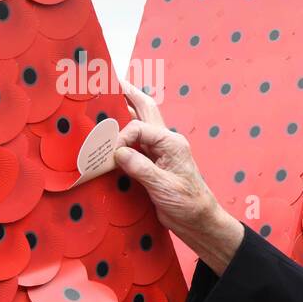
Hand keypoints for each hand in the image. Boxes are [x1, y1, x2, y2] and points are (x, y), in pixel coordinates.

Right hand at [113, 80, 243, 273]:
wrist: (198, 221)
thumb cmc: (189, 203)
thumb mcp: (164, 186)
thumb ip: (141, 168)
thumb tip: (118, 152)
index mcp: (172, 143)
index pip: (139, 128)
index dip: (121, 137)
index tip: (111, 154)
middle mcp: (165, 142)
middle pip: (144, 110)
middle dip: (127, 94)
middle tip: (110, 80)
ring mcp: (158, 152)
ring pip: (138, 125)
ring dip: (122, 115)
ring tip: (104, 102)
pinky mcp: (151, 164)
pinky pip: (133, 146)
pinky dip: (120, 139)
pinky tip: (108, 136)